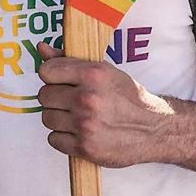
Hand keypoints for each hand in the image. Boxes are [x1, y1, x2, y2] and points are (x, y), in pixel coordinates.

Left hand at [36, 45, 170, 166]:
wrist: (153, 130)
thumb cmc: (128, 99)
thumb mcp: (104, 72)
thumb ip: (70, 60)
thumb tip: (42, 49)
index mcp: (93, 75)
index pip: (47, 71)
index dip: (51, 76)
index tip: (59, 81)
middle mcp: (88, 99)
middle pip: (44, 96)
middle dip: (55, 98)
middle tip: (71, 101)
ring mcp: (85, 124)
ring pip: (47, 118)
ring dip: (58, 118)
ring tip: (77, 117)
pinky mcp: (84, 147)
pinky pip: (53, 139)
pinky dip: (63, 138)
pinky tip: (79, 132)